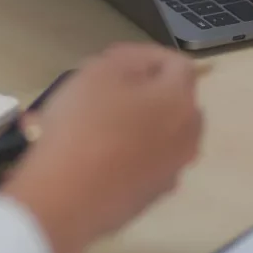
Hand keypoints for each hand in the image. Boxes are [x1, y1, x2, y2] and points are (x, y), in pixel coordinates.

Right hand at [2, 44, 201, 252]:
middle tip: (104, 88)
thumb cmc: (82, 126)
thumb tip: (139, 66)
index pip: (177, 64)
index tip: (111, 56)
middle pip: (172, 103)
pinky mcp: (148, 198)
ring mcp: (169, 172)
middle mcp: (186, 138)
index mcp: (180, 102)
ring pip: (156, 136)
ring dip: (130, 124)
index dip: (145, 54)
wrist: (65, 198)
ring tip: (87, 122)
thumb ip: (126, 60)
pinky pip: (139, 165)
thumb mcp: (97, 72)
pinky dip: (121, 154)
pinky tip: (86, 154)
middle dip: (143, 91)